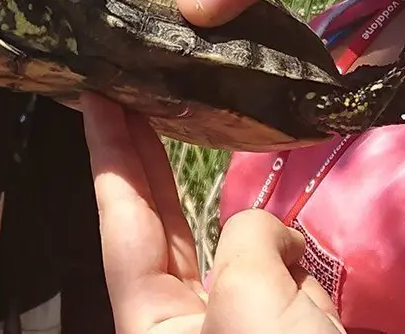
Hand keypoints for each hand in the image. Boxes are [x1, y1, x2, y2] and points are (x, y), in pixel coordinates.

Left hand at [80, 91, 343, 332]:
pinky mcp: (281, 325)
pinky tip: (309, 272)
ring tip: (238, 174)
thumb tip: (277, 237)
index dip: (107, 151)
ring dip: (248, 219)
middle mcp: (183, 315)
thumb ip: (247, 239)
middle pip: (158, 221)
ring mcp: (234, 320)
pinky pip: (284, 272)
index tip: (95, 99)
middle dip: (145, 154)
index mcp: (150, 316)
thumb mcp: (248, 297)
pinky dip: (296, 259)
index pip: (119, 215)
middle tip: (131, 93)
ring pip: (235, 245)